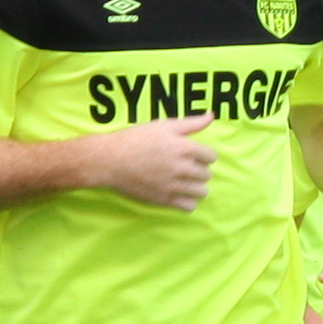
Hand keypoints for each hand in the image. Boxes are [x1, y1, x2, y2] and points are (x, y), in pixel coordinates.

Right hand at [88, 114, 218, 213]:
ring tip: (185, 182)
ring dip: (196, 187)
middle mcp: (181, 168)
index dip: (204, 155)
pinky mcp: (163, 200)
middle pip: (207, 175)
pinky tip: (179, 194)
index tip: (194, 155)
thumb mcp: (164, 125)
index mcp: (183, 148)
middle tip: (186, 167)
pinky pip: (189, 207)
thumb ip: (191, 123)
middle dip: (199, 170)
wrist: (110, 160)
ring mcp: (173, 186)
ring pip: (202, 192)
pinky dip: (188, 202)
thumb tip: (211, 117)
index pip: (211, 157)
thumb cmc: (136, 139)